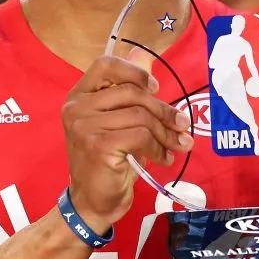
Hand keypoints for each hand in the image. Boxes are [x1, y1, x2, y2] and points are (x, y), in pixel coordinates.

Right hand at [62, 54, 193, 235]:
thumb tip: (147, 55)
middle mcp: (76, 107)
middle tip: (182, 126)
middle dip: (163, 110)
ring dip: (166, 133)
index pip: (105, 65)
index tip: (157, 88)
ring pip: (140, 115)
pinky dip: (159, 148)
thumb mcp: (117, 124)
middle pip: (132, 92)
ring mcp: (84, 126)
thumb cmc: (107, 162)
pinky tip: (164, 158)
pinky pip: (141, 136)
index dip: (134, 71)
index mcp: (78, 96)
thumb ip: (130, 95)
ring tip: (177, 145)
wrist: (91, 203)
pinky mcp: (98, 145)